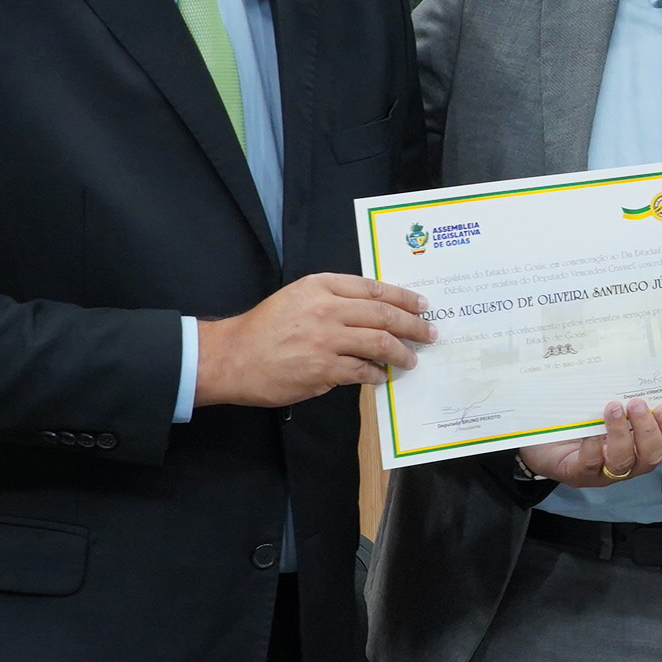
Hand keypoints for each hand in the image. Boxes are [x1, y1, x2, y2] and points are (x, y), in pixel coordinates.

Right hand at [197, 273, 434, 407]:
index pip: (374, 288)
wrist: (231, 357)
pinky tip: (382, 376)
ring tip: (411, 358)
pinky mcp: (323, 369)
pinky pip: (362, 370)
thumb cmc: (265, 327)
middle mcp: (326, 308)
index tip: (422, 305)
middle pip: (384, 314)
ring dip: (401, 352)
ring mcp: (326, 339)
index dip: (403, 297)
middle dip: (413, 324)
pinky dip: (377, 373)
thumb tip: (374, 312)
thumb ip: (334, 299)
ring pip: (379, 342)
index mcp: (321, 286)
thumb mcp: (298, 297)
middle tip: (430, 333)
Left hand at [519, 398, 661, 487]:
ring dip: (622, 434)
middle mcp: (626, 464)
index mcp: (639, 448)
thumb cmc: (578, 422)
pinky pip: (592, 464)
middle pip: (651, 458)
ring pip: (624, 462)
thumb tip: (636, 368)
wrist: (540, 442)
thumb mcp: (604, 407)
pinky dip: (594, 446)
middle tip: (637, 404)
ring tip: (613, 408)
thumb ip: (623, 398)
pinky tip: (589, 430)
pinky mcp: (579, 474)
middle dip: (648, 430)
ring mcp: (603, 473)